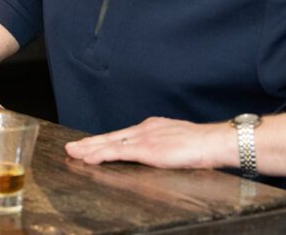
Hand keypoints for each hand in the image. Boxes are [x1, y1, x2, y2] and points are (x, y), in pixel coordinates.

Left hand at [64, 116, 230, 169]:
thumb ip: (164, 146)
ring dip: (89, 149)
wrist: (213, 141)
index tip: (90, 143)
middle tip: (72, 146)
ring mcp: (144, 138)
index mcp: (152, 127)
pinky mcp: (146, 149)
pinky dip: (100, 155)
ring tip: (73, 152)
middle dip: (90, 142)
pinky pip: (117, 152)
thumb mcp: (178, 142)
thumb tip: (159, 154)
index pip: (122, 135)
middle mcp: (144, 130)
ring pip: (109, 143)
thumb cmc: (202, 145)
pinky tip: (89, 159)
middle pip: (111, 136)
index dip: (104, 140)